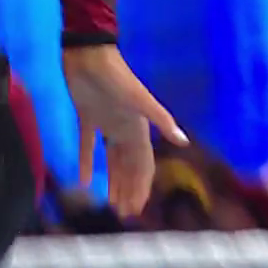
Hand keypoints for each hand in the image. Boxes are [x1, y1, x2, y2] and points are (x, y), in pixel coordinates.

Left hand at [62, 46, 187, 215]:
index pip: (144, 163)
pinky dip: (85, 163)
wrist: (89, 54)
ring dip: (112, 181)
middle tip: (124, 213)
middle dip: (129, 189)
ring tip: (110, 202)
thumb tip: (184, 141)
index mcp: (138, 127)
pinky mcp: (86, 117)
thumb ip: (161, 120)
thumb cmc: (116, 75)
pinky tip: (83, 181)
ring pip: (111, 159)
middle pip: (129, 166)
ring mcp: (106, 123)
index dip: (142, 185)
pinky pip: (87, 145)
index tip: (138, 208)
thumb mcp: (140, 99)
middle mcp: (125, 128)